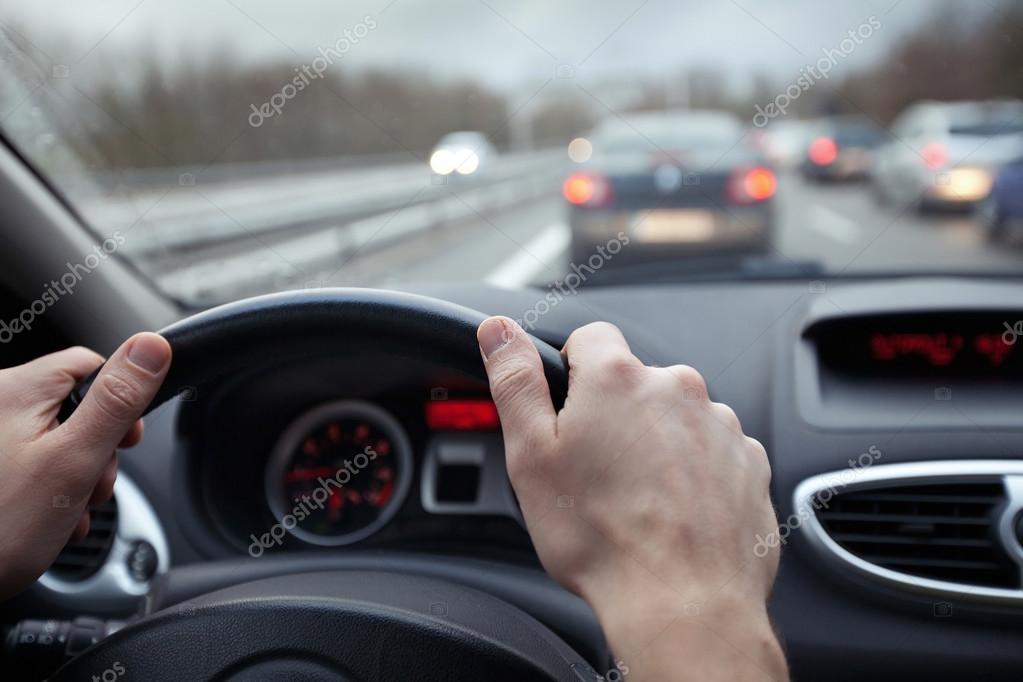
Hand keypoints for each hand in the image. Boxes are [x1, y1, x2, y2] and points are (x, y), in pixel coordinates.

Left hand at [0, 333, 169, 599]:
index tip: (124, 442)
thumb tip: (152, 346)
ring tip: (65, 513)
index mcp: (15, 389)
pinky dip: (46, 490)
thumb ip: (117, 401)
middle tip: (89, 488)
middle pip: (75, 406)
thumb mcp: (74, 461)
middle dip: (96, 452)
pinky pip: (29, 462)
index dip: (121, 404)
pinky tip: (45, 520)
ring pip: (56, 440)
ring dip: (74, 478)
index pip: (92, 366)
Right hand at [478, 317, 786, 680]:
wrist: (683, 604)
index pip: (589, 338)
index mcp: (617, 378)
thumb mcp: (531, 455)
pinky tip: (672, 513)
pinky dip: (693, 473)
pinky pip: (712, 452)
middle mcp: (677, 389)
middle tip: (595, 472)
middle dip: (613, 416)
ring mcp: (720, 425)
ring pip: (674, 418)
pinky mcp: (748, 462)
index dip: (570, 373)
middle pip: (634, 382)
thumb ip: (515, 380)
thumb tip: (498, 330)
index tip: (567, 415)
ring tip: (636, 501)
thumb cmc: (602, 538)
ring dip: (656, 444)